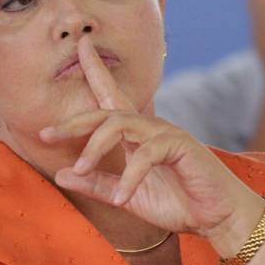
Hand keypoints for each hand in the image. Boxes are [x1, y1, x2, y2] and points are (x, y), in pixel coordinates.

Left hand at [40, 35, 262, 245]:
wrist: (219, 219)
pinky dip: (129, 177)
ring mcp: (165, 132)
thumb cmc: (176, 202)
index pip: (110, 96)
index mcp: (133, 134)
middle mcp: (147, 126)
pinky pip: (146, 155)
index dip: (95, 70)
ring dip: (95, 148)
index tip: (79, 46)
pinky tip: (121, 197)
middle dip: (73, 122)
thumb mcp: (125, 196)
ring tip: (80, 170)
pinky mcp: (180, 145)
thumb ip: (96, 184)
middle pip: (104, 112)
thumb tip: (60, 175)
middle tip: (46, 134)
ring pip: (119, 126)